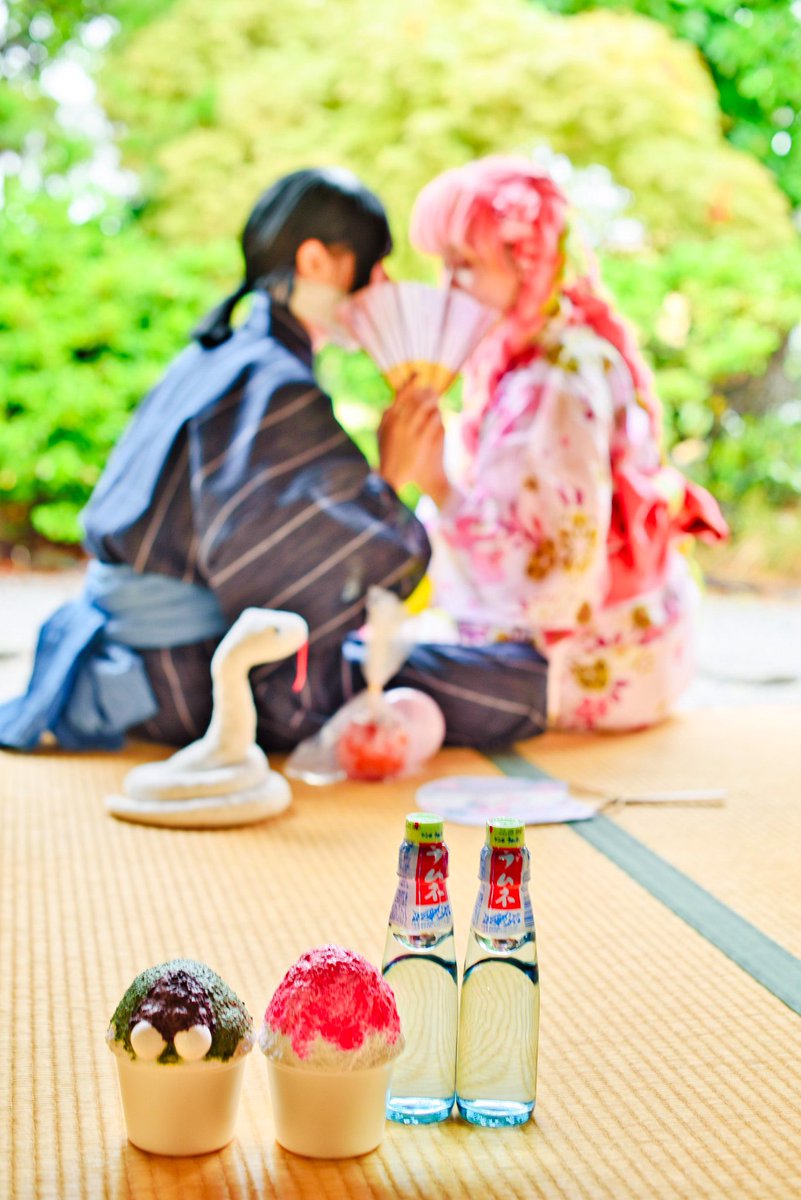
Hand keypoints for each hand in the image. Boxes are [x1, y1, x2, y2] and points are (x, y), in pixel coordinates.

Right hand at [377, 379, 448, 498]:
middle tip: (434, 391)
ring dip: (435, 407)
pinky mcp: (428, 442)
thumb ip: (388, 415)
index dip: (413, 383)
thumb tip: (396, 399)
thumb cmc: (388, 456)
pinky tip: (438, 423)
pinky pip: (439, 424)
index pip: (403, 394)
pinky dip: (440, 421)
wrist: (394, 480)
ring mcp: (416, 432)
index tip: (420, 376)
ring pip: (432, 410)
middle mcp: (402, 423)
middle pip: (421, 400)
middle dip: (429, 394)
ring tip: (436, 408)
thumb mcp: (382, 433)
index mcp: (389, 419)